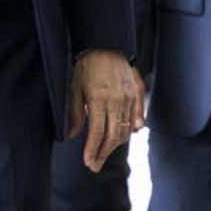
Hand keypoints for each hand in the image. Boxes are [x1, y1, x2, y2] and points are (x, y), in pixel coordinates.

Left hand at [68, 49, 139, 171]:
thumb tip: (73, 135)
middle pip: (113, 136)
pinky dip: (131, 130)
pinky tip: (124, 138)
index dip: (92, 150)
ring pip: (125, 130)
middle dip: (103, 153)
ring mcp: (129, 98)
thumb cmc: (87, 66)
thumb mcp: (74, 88)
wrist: (106, 45)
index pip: (97, 133)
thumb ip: (75, 114)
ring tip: (104, 153)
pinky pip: (136, 118)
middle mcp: (117, 101)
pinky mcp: (137, 94)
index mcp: (99, 99)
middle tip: (95, 165)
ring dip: (115, 145)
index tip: (88, 162)